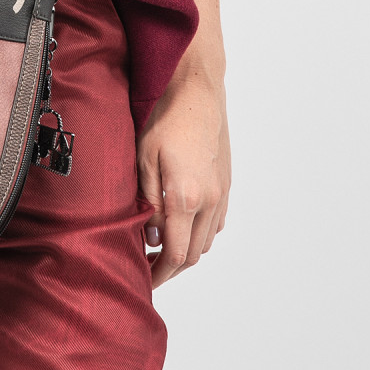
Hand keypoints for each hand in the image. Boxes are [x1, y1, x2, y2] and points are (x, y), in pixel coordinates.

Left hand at [136, 45, 230, 287]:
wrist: (197, 88)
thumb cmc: (164, 117)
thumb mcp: (143, 159)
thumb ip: (148, 202)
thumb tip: (152, 236)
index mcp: (185, 198)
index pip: (175, 254)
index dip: (159, 274)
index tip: (144, 281)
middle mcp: (209, 200)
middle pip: (193, 254)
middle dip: (171, 268)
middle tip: (148, 270)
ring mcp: (221, 192)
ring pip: (206, 240)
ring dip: (186, 251)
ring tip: (161, 249)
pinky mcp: (226, 182)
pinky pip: (216, 222)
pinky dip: (200, 233)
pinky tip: (182, 226)